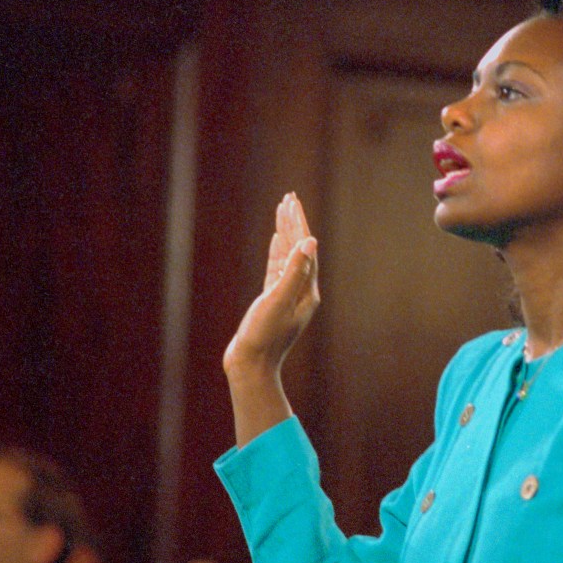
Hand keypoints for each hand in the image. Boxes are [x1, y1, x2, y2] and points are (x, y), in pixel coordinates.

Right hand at [224, 192, 319, 382]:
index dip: (298, 222)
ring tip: (281, 211)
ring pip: (288, 256)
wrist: (251, 366)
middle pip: (300, 248)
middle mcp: (302, 291)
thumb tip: (310, 241)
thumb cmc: (264, 336)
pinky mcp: (273, 300)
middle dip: (294, 222)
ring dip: (285, 233)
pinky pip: (278, 269)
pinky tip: (276, 240)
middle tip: (289, 197)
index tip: (292, 200)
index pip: (305, 247)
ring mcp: (288, 295)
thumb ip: (294, 271)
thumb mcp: (278, 300)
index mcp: (307, 289)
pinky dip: (278, 252)